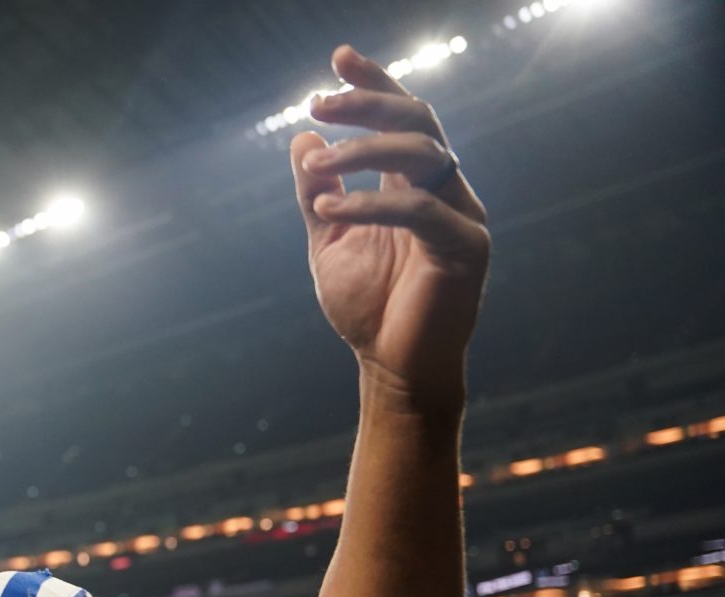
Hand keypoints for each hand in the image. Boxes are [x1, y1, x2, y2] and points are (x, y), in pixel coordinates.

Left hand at [290, 47, 489, 405]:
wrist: (390, 367)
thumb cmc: (366, 307)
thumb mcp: (328, 241)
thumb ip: (317, 192)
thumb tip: (301, 138)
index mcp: (414, 185)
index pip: (402, 119)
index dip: (375, 84)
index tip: (339, 58)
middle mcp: (444, 191)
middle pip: (418, 121)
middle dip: (368, 104)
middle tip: (318, 104)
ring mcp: (461, 215)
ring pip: (423, 154)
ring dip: (362, 152)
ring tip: (314, 167)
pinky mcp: (467, 246)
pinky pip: (419, 209)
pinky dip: (369, 202)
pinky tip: (327, 208)